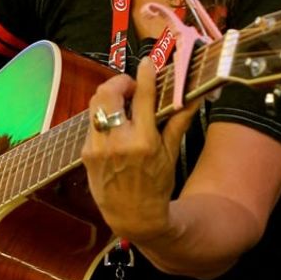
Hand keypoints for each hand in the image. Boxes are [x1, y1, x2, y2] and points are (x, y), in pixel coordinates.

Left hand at [80, 59, 200, 240]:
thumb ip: (179, 121)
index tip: (147, 63)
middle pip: (108, 93)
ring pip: (96, 104)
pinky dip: (103, 116)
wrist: (132, 216)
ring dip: (109, 97)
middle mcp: (118, 142)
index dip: (144, 74)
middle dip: (119, 82)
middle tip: (131, 86)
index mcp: (144, 141)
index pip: (143, 97)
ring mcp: (98, 147)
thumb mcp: (171, 154)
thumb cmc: (156, 185)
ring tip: (123, 103)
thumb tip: (194, 95)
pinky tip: (114, 125)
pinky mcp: (86, 152)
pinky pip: (92, 122)